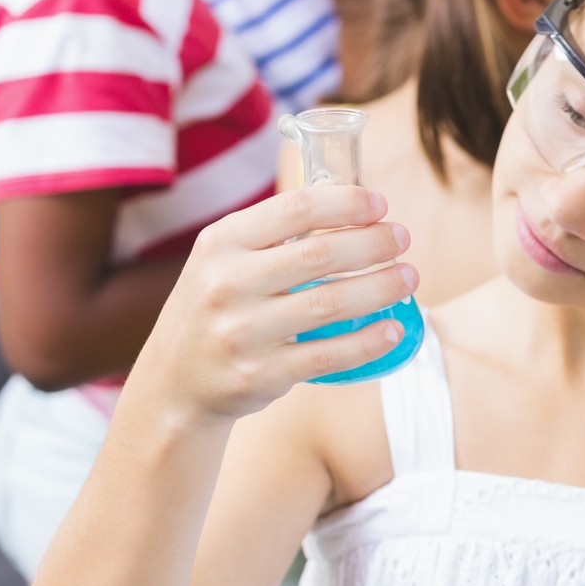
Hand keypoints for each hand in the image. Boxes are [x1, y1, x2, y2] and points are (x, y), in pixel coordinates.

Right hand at [127, 186, 415, 422]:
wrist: (175, 383)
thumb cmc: (218, 308)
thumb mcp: (224, 260)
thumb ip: (273, 234)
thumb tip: (353, 204)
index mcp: (221, 243)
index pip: (295, 208)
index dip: (346, 202)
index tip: (381, 203)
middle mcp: (227, 283)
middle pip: (320, 254)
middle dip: (374, 243)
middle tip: (403, 239)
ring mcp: (242, 332)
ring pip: (331, 303)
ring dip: (382, 288)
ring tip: (409, 277)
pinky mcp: (260, 374)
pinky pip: (329, 354)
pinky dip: (368, 341)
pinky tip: (393, 329)